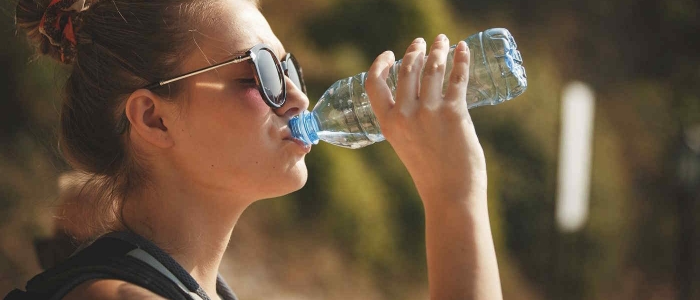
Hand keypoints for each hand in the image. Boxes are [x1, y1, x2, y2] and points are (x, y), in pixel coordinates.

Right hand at [365, 34, 486, 201]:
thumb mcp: (406, 144)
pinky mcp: (454, 113)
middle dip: (415, 50)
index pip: (374, 84)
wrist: (450, 194)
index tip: (390, 53)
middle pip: (407, 69)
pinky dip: (461, 59)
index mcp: (388, 124)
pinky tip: (463, 48)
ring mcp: (429, 113)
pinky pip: (457, 78)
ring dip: (438, 49)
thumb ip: (407, 121)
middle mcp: (405, 115)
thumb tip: (421, 95)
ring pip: (432, 68)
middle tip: (424, 42)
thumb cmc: (431, 173)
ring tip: (443, 41)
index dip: (380, 64)